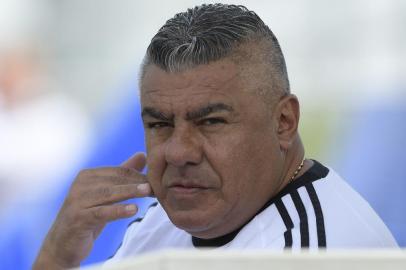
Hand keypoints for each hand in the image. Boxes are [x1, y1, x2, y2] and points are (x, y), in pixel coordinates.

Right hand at [33, 153, 151, 268]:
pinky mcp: (78, 218)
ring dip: (130, 191)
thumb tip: (142, 155)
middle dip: (137, 182)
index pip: (119, 171)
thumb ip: (122, 174)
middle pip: (115, 180)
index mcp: (87, 175)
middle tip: (156, 186)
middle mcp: (80, 184)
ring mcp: (77, 201)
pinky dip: (118, 210)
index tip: (156, 181)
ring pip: (109, 193)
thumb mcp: (106, 194)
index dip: (139, 175)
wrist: (63, 243)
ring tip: (148, 191)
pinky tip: (134, 209)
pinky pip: (101, 212)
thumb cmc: (88, 215)